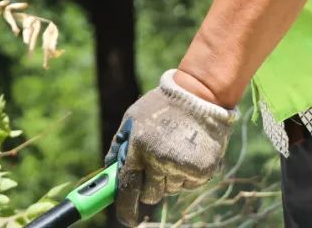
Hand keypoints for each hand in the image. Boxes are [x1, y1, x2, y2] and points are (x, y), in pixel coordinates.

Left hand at [104, 70, 236, 226]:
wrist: (198, 95)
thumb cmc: (161, 106)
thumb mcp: (133, 117)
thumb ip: (120, 145)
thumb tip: (110, 169)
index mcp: (138, 146)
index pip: (127, 187)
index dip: (125, 207)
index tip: (126, 219)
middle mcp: (158, 159)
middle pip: (150, 194)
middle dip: (149, 186)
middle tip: (156, 166)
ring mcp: (181, 166)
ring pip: (170, 189)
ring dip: (169, 176)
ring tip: (174, 148)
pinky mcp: (201, 170)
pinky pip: (188, 185)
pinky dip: (187, 174)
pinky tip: (188, 151)